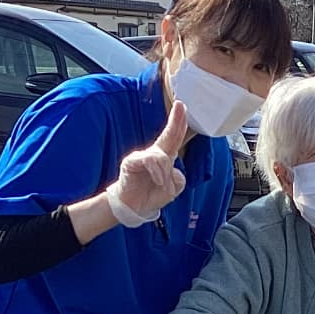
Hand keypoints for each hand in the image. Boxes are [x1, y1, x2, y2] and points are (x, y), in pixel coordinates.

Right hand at [111, 101, 189, 220]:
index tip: (183, 108)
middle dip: (175, 120)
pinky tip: (159, 182)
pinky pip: (151, 162)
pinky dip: (158, 173)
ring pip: (163, 157)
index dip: (179, 124)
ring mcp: (142, 157)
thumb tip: (173, 170)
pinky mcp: (132, 161)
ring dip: (166, 173)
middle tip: (180, 106)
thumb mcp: (171, 189)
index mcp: (164, 159)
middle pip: (168, 136)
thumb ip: (178, 179)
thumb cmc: (150, 195)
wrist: (133, 207)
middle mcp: (154, 155)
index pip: (174, 139)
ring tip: (163, 186)